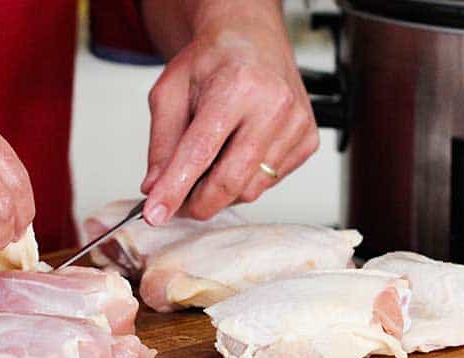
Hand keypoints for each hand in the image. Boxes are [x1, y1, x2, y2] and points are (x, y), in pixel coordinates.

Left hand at [139, 0, 318, 224]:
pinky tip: (238, 153)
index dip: (176, 188)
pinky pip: (270, 182)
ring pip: (251, 189)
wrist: (253, 40)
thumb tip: (155, 186)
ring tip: (210, 163)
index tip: (157, 213)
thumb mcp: (171, 90)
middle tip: (177, 202)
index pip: (201, 151)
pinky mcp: (308, 140)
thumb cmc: (214, 60)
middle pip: (231, 181)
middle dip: (198, 202)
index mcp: (238, 86)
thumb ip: (162, 141)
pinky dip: (246, 179)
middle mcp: (274, 105)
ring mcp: (296, 125)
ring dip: (222, 191)